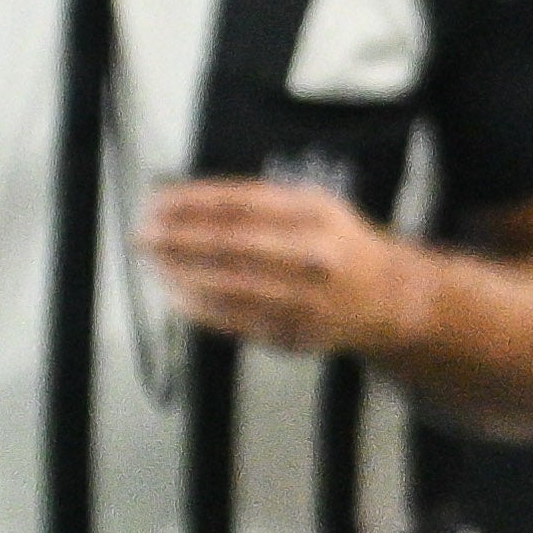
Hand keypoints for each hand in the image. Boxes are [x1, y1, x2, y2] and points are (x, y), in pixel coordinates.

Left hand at [138, 177, 431, 360]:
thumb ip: (260, 203)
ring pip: (229, 284)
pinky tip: (176, 296)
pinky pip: (236, 319)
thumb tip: (188, 202)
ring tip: (154, 264)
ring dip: (182, 274)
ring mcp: (305, 296)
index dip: (192, 202)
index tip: (158, 201)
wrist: (389, 298)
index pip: (241, 202)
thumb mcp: (314, 207)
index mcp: (316, 213)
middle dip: (178, 238)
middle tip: (144, 235)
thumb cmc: (339, 246)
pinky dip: (199, 307)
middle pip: (231, 243)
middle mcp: (313, 254)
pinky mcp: (295, 331)